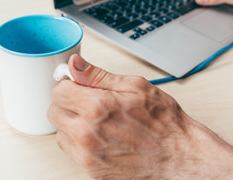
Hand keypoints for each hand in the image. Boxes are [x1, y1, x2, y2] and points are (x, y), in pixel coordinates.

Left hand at [48, 54, 232, 179]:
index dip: (69, 85)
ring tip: (100, 121)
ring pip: (61, 134)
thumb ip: (99, 75)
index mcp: (96, 107)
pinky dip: (82, 143)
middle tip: (89, 102)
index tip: (78, 86)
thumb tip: (76, 64)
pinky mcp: (92, 170)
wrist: (179, 156)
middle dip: (68, 103)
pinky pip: (73, 152)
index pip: (58, 91)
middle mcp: (87, 133)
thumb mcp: (137, 87)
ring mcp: (88, 155)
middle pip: (53, 112)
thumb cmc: (164, 123)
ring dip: (73, 124)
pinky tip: (104, 137)